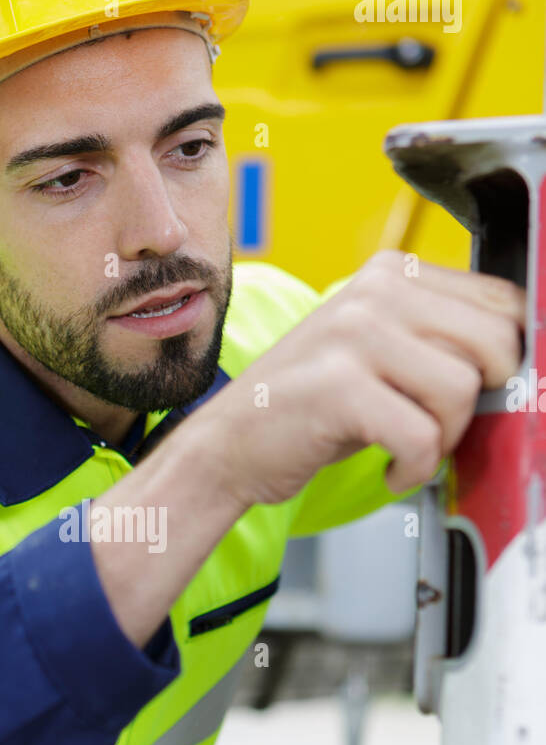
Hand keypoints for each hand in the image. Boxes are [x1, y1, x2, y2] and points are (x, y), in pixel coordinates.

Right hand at [213, 249, 524, 508]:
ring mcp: (355, 337)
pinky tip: (390, 470)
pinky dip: (414, 470)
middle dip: (480, 401)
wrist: (227, 445)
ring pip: (462, 391)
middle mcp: (375, 293)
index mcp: (391, 274)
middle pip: (495, 344)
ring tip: (408, 449)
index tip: (481, 394)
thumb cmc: (307, 406)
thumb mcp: (376, 351)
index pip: (503, 302)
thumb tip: (520, 365)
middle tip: (441, 427)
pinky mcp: (340, 388)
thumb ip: (437, 340)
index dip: (506, 359)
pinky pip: (422, 438)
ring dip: (444, 439)